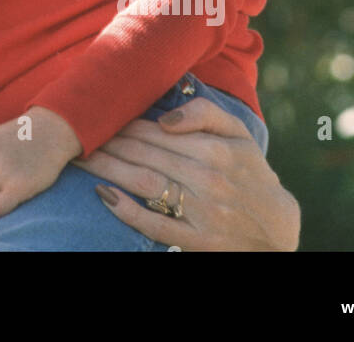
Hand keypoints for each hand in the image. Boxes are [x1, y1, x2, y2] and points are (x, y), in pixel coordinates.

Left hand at [72, 96, 299, 250]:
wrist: (276, 227)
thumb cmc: (251, 172)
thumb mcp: (239, 134)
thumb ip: (205, 114)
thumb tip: (166, 118)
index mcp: (215, 149)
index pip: (156, 132)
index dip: (123, 124)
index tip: (97, 117)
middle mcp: (207, 179)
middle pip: (144, 155)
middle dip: (107, 143)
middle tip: (78, 135)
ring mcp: (200, 211)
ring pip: (143, 184)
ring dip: (107, 169)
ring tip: (80, 159)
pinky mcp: (195, 239)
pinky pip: (153, 224)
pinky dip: (126, 210)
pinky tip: (102, 195)